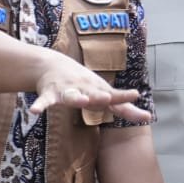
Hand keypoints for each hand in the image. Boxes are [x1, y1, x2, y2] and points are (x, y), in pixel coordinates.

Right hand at [31, 59, 148, 122]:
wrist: (53, 64)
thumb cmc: (84, 84)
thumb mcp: (104, 93)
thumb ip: (124, 108)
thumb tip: (149, 118)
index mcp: (98, 91)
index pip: (113, 97)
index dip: (123, 97)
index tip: (135, 95)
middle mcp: (85, 89)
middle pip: (93, 95)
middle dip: (99, 97)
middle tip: (106, 98)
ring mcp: (67, 90)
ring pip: (71, 96)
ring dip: (75, 98)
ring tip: (79, 101)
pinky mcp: (50, 92)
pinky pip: (45, 101)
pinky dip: (40, 105)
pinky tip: (34, 112)